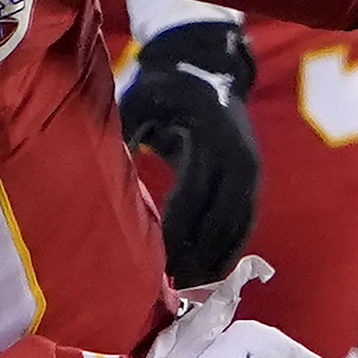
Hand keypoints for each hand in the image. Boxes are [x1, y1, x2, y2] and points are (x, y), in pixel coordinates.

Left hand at [118, 19, 262, 288]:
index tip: (153, 264)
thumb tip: (103, 180)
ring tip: (185, 289)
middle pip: (220, 222)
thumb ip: (125, 138)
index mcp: (210, 141)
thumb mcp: (140, 103)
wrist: (206, 68)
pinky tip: (204, 274)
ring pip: (238, 230)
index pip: (193, 198)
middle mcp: (239, 161)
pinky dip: (226, 252)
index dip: (174, 233)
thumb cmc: (164, 88)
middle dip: (194, 257)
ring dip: (213, 262)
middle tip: (166, 288)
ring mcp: (252, 173)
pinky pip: (245, 225)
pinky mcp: (254, 182)